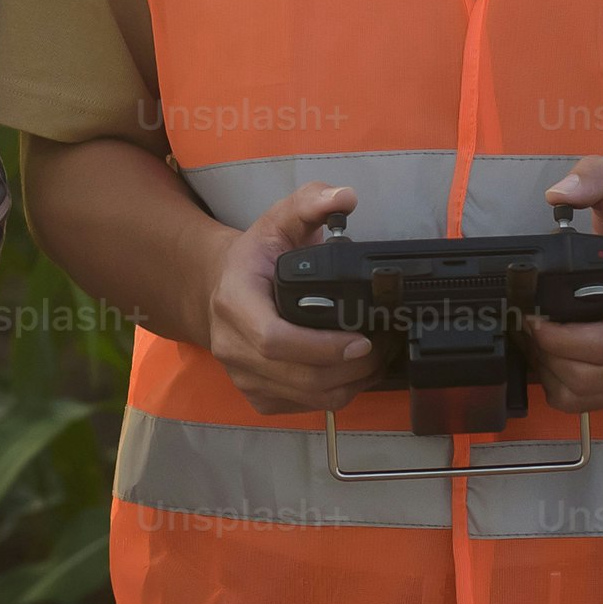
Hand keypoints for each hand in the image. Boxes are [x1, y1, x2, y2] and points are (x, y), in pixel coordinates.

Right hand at [197, 184, 383, 416]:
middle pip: (300, 376)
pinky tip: (353, 372)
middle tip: (384, 349)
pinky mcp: (258, 397)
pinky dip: (336, 394)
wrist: (218, 289)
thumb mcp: (279, 220)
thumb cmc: (255, 257)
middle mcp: (233, 346)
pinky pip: (305, 407)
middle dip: (351, 369)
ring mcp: (244, 377)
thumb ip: (310, 202)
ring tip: (376, 360)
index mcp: (234, 303)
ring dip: (350, 385)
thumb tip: (345, 196)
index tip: (361, 339)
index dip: (322, 347)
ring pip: (308, 398)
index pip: (275, 339)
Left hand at [524, 155, 602, 412]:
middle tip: (526, 331)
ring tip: (536, 348)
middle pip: (589, 377)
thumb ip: (595, 180)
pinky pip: (597, 405)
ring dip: (552, 378)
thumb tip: (556, 193)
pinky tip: (555, 363)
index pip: (602, 343)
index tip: (530, 318)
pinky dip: (568, 390)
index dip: (555, 339)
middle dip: (546, 358)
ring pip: (589, 398)